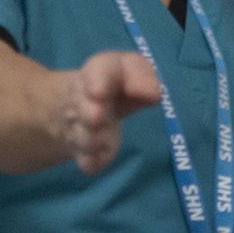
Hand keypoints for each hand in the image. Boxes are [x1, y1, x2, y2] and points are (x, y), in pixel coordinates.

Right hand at [50, 51, 160, 173]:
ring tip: (100, 140)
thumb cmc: (114, 83)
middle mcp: (84, 101)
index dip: (98, 80)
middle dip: (89, 112)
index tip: (99, 91)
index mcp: (97, 75)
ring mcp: (82, 128)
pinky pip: (86, 159)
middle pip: (85, 107)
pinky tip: (96, 162)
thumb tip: (154, 94)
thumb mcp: (128, 70)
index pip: (97, 71)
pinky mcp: (86, 151)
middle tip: (96, 116)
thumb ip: (142, 75)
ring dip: (91, 139)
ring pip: (83, 136)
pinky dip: (92, 161)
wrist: (79, 104)